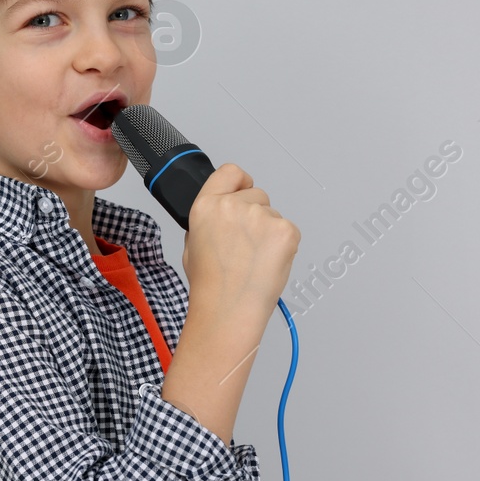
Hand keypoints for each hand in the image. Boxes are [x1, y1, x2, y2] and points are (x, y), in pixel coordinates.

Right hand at [181, 163, 300, 325]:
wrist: (229, 308)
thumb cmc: (210, 285)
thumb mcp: (191, 246)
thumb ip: (207, 222)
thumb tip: (220, 217)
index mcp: (207, 206)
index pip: (230, 172)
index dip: (239, 182)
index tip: (244, 190)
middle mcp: (233, 206)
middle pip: (257, 195)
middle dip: (255, 215)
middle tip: (246, 245)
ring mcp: (262, 216)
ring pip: (273, 215)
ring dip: (269, 233)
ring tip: (255, 260)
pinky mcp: (285, 230)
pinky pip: (288, 230)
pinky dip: (282, 245)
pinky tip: (267, 263)